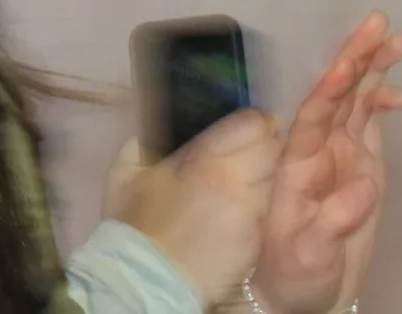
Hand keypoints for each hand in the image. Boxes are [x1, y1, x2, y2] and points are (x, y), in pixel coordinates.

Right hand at [106, 110, 280, 304]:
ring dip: (266, 177)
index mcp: (206, 158)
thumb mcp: (124, 172)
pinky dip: (262, 206)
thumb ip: (145, 142)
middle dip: (265, 147)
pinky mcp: (259, 239)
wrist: (149, 277)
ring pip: (277, 180)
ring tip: (245, 184)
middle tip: (246, 154)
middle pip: (275, 148)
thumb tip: (162, 127)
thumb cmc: (135, 223)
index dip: (252, 122)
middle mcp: (238, 181)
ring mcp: (252, 212)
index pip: (254, 123)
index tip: (241, 129)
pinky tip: (242, 212)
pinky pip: (269, 210)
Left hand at [250, 12, 401, 313]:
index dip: (328, 89)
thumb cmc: (294, 271)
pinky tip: (400, 92)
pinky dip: (382, 102)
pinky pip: (369, 122)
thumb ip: (334, 219)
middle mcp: (316, 148)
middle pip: (334, 93)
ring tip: (395, 38)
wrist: (303, 291)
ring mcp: (338, 152)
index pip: (312, 116)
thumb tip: (366, 186)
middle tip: (377, 21)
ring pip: (354, 99)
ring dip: (372, 67)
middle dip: (354, 56)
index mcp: (296, 163)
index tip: (346, 63)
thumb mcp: (308, 252)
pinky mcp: (359, 163)